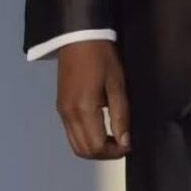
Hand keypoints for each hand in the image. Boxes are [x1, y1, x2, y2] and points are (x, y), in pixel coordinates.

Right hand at [56, 40, 130, 158]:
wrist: (79, 37)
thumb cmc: (102, 57)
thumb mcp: (117, 83)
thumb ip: (121, 114)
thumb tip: (126, 141)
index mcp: (83, 110)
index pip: (97, 146)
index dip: (115, 151)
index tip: (130, 144)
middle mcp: (68, 116)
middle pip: (84, 150)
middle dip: (105, 154)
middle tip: (124, 144)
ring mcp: (62, 112)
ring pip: (75, 145)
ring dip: (94, 148)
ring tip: (115, 139)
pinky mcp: (61, 107)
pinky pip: (71, 133)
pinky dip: (86, 139)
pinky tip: (101, 129)